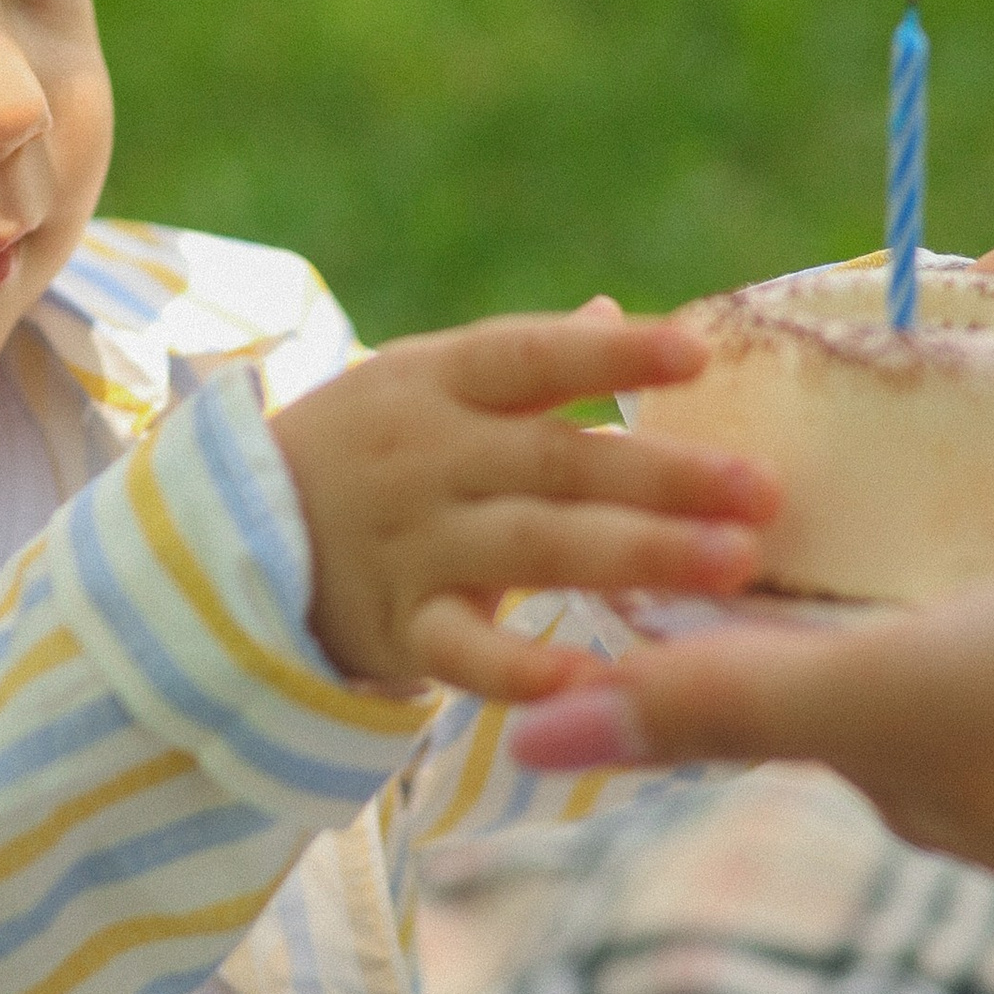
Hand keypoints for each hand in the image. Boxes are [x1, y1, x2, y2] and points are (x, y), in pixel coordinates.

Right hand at [271, 306, 777, 700]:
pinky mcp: (400, 629)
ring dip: (634, 553)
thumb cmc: (367, 452)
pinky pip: (463, 653)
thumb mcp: (425, 386)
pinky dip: (523, 668)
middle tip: (764, 491)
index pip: (531, 356)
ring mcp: (413, 543)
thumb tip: (619, 314)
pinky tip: (594, 680)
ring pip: (532, 546)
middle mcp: (428, 456)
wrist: (229, 535)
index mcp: (439, 381)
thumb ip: (524, 364)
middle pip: (555, 459)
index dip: (611, 355)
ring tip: (730, 564)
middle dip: (664, 474)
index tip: (695, 357)